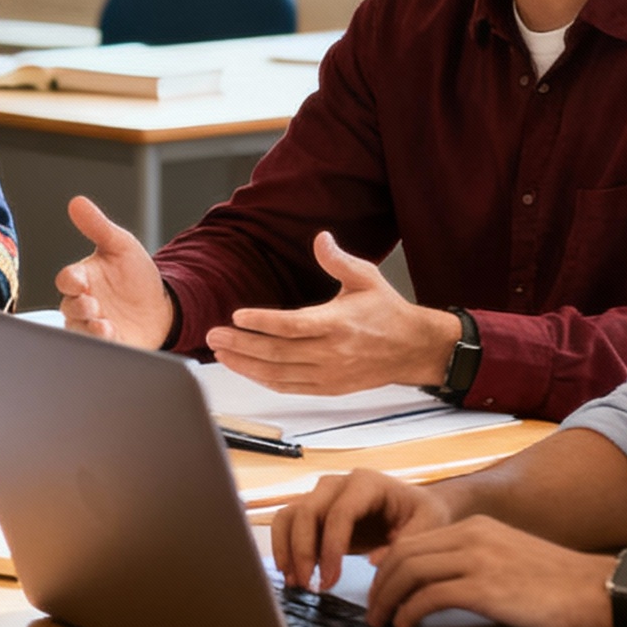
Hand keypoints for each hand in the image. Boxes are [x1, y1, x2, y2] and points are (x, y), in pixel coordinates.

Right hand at [55, 196, 173, 346]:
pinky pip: (98, 347)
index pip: (66, 279)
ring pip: (79, 330)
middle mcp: (82, 303)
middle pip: (68, 307)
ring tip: (102, 324)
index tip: (80, 280)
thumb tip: (77, 202)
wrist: (162, 306)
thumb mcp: (120, 246)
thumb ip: (98, 226)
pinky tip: (111, 334)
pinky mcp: (108, 344)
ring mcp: (93, 326)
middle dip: (78, 306)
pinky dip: (102, 343)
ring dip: (87, 328)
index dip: (70, 280)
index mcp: (82, 279)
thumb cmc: (135, 276)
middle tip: (93, 304)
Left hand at [206, 231, 461, 393]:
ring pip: (279, 374)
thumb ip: (339, 260)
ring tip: (220, 352)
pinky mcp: (328, 388)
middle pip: (278, 353)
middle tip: (213, 335)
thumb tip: (320, 239)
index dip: (263, 322)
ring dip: (246, 365)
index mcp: (339, 324)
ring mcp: (329, 374)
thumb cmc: (387, 311)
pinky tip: (245, 368)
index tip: (237, 316)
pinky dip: (263, 380)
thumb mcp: (367, 277)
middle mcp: (332, 352)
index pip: (294, 326)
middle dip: (242, 345)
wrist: (413, 349)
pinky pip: (289, 387)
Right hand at [269, 468, 457, 592]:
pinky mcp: (313, 510)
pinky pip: (287, 523)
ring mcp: (321, 495)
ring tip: (296, 582)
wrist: (413, 506)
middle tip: (309, 585)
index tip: (331, 580)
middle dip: (304, 552)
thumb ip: (405, 543)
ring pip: (289, 515)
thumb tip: (374, 562)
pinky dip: (283, 547)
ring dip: (287, 549)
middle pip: (307, 511)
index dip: (331, 547)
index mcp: (366, 483)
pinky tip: (291, 572)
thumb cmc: (422, 513)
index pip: (339, 513)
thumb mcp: (429, 525)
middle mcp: (337, 484)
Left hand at [366, 515, 617, 626]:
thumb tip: (436, 584)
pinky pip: (430, 595)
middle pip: (403, 554)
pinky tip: (406, 626)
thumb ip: (473, 561)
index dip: (387, 568)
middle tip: (371, 611)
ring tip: (381, 622)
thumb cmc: (559, 584)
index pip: (413, 542)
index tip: (377, 589)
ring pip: (409, 571)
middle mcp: (472, 536)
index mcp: (475, 528)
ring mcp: (478, 560)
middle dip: (378, 585)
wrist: (600, 590)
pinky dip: (410, 611)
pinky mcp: (486, 588)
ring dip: (387, 600)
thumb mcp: (508, 558)